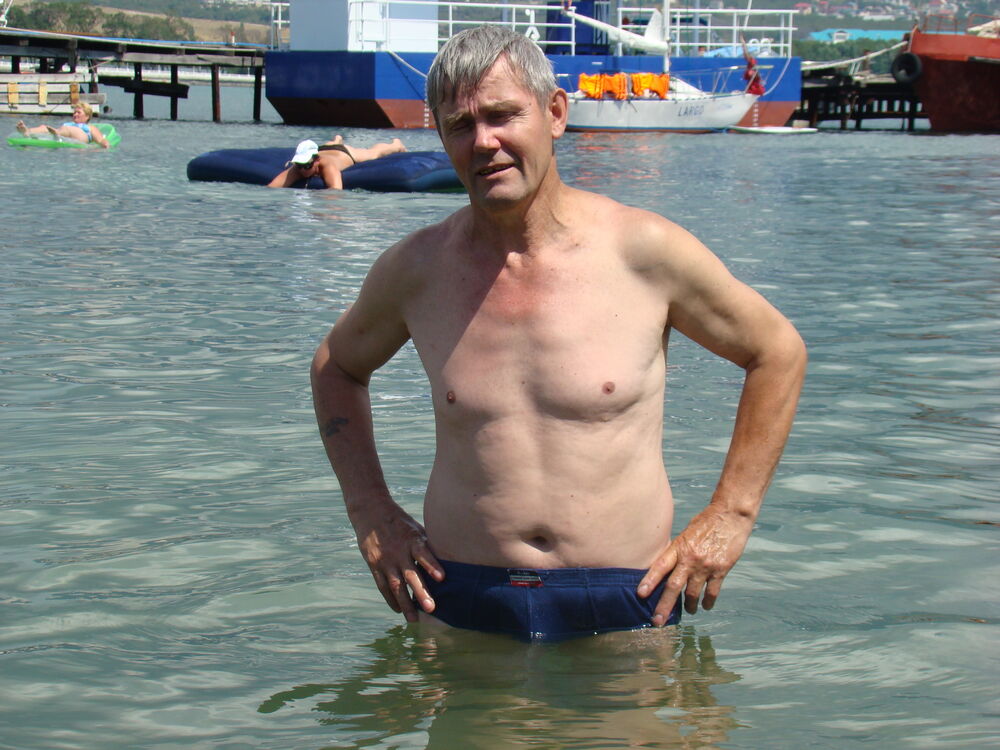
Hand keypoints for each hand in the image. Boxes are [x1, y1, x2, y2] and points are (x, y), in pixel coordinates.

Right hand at [353, 505, 443, 622]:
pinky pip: (382, 586)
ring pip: (395, 585)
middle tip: (432, 609)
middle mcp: (398, 551)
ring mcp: (385, 560)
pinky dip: (390, 599)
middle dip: (421, 593)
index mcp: (411, 539)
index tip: (442, 577)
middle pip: (410, 575)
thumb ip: (428, 545)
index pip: (423, 553)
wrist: (370, 511)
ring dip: (405, 603)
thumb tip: (449, 559)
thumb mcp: (416, 528)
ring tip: (414, 619)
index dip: (432, 565)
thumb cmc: (400, 521)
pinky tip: (399, 610)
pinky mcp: (374, 565)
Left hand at [638, 506, 754, 623]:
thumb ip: (678, 550)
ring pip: (692, 593)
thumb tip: (667, 566)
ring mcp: (706, 566)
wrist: (730, 515)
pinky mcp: (721, 570)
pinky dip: (707, 602)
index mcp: (679, 547)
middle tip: (657, 621)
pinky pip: (712, 592)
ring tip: (687, 611)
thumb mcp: (686, 533)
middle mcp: (690, 559)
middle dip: (664, 606)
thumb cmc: (706, 522)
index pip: (660, 566)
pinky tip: (705, 606)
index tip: (641, 594)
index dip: (650, 580)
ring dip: (688, 605)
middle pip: (674, 586)